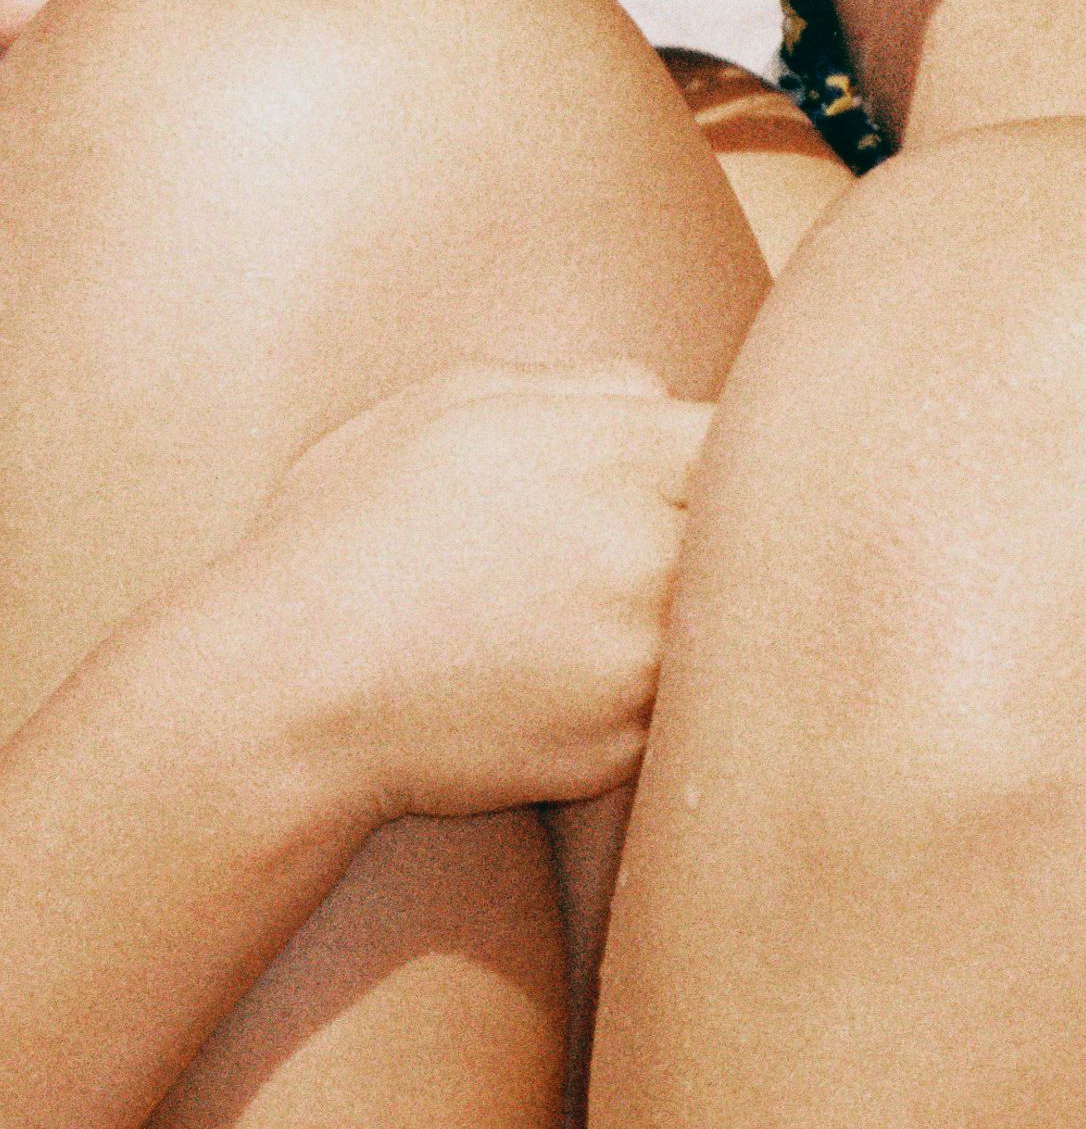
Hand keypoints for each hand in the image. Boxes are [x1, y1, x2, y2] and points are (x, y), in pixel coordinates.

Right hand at [237, 365, 709, 824]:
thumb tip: (666, 393)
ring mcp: (642, 658)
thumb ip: (583, 385)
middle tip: (669, 544)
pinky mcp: (622, 743)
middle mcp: (650, 553)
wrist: (276, 690)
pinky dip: (649, 692)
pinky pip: (678, 706)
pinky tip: (577, 677)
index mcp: (622, 453)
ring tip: (612, 612)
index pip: (756, 434)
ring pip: (730, 625)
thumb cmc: (351, 530)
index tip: (695, 472)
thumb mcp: (451, 407)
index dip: (731, 453)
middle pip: (765, 531)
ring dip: (697, 615)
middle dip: (731, 533)